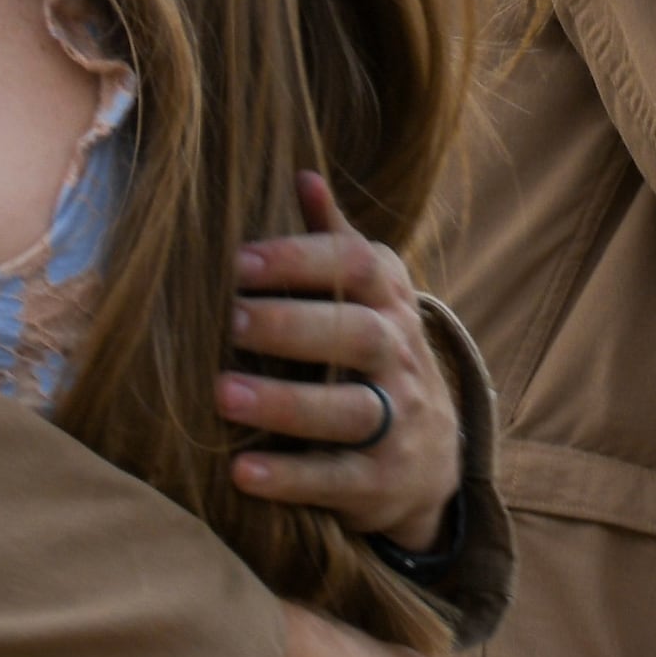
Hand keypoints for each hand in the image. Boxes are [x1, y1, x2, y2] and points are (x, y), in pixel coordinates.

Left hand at [221, 178, 458, 548]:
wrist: (433, 456)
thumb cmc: (373, 358)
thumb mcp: (368, 298)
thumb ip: (334, 242)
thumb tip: (303, 174)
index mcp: (389, 302)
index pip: (359, 266)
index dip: (302, 259)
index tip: (239, 260)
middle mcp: (401, 357)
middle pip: (358, 335)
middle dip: (292, 326)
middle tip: (229, 320)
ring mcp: (398, 422)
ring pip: (351, 410)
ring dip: (286, 404)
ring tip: (223, 395)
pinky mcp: (381, 482)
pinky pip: (340, 480)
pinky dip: (291, 478)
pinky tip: (241, 472)